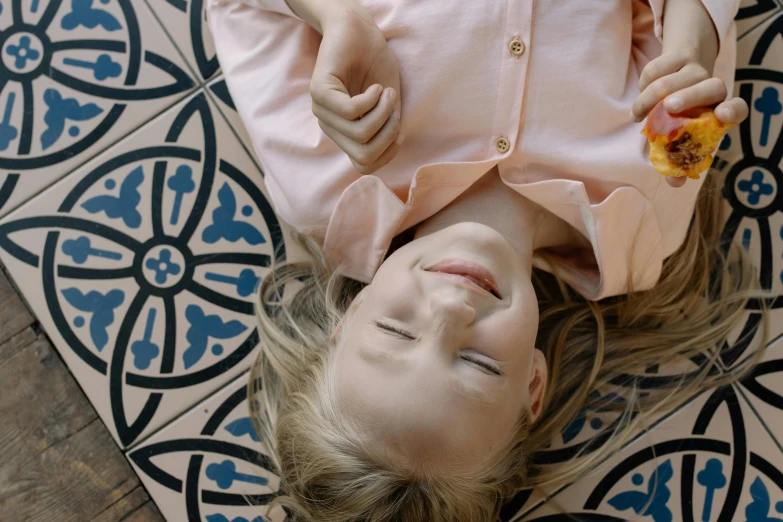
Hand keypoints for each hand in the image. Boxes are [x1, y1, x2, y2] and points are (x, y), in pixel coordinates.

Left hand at [309, 5, 402, 173]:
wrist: (361, 31)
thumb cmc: (376, 65)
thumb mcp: (390, 104)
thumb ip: (390, 128)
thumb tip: (394, 146)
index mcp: (345, 134)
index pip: (364, 166)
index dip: (388, 152)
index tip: (399, 125)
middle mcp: (330, 127)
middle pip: (363, 155)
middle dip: (389, 133)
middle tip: (395, 106)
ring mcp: (322, 111)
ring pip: (360, 134)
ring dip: (384, 113)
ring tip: (387, 92)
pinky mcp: (319, 92)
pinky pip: (351, 111)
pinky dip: (372, 100)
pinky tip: (376, 86)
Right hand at [631, 50, 747, 186]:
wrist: (675, 73)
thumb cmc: (679, 115)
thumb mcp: (678, 138)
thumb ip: (677, 159)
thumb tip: (675, 184)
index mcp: (718, 110)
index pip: (737, 108)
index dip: (733, 111)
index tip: (721, 116)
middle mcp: (712, 89)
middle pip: (713, 86)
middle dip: (691, 96)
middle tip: (669, 108)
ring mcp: (695, 70)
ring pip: (677, 77)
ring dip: (652, 96)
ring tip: (637, 115)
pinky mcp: (677, 56)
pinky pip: (658, 68)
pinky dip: (644, 84)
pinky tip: (641, 94)